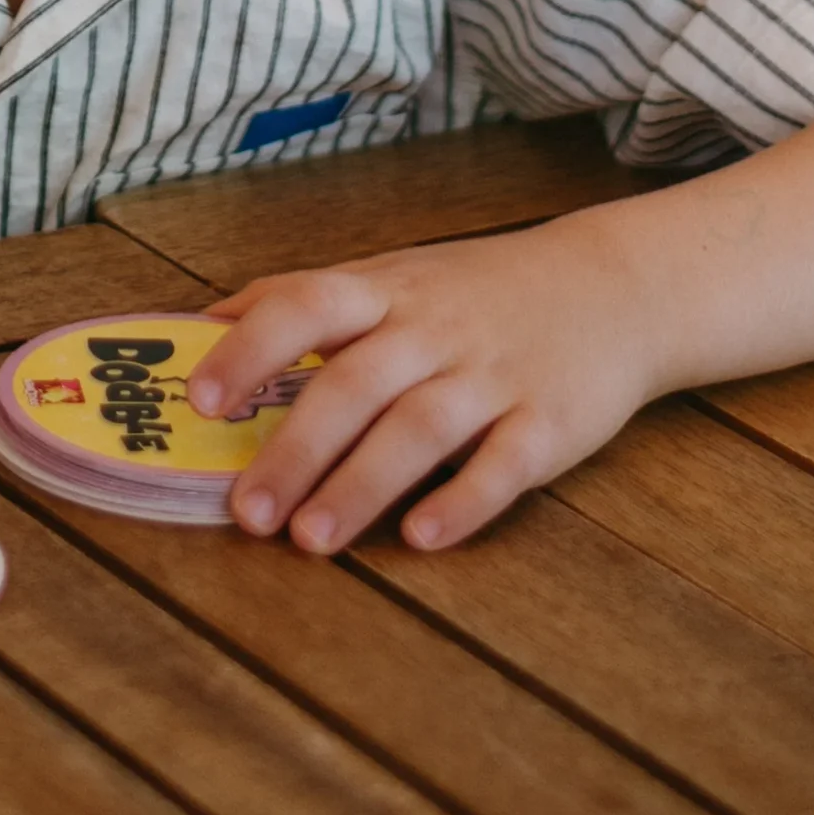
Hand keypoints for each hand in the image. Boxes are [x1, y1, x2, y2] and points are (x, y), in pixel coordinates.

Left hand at [187, 211, 660, 553]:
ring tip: (310, 541)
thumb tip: (201, 322)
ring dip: (361, 486)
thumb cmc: (475, 290)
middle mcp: (434, 329)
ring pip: (420, 429)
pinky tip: (421, 537)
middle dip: (295, 450)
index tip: (200, 400)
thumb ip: (303, 297)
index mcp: (384, 291)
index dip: (251, 348)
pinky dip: (463, 501)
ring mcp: (494, 375)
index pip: (305, 305)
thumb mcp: (390, 274)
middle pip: (355, 384)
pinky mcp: (551, 422)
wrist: (612, 287)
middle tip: (245, 513)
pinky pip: (504, 464)